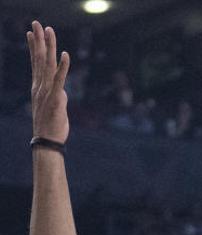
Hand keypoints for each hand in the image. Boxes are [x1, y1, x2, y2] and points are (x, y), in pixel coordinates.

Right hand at [27, 21, 69, 142]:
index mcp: (39, 87)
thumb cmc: (51, 126)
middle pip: (39, 59)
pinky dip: (63, 67)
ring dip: (49, 46)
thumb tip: (61, 93)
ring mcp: (47, 91)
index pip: (36, 63)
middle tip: (37, 23)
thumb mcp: (53, 108)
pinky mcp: (56, 98)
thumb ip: (56, 97)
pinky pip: (60, 80)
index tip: (31, 33)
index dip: (34, 47)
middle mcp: (40, 86)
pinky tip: (65, 54)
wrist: (47, 141)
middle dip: (39, 40)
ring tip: (48, 30)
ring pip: (48, 64)